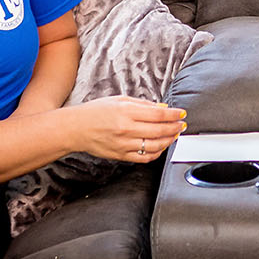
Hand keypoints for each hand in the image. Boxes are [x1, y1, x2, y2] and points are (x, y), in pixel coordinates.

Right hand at [69, 96, 186, 162]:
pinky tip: (161, 147)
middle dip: (174, 128)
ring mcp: (123, 144)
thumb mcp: (120, 100)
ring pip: (154, 146)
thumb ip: (143, 104)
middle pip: (159, 130)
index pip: (158, 114)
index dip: (173, 115)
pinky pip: (144, 158)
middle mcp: (126, 129)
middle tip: (182, 125)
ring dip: (169, 141)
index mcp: (126, 112)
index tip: (181, 114)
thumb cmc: (96, 111)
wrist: (76, 128)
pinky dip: (156, 153)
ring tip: (174, 135)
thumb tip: (163, 108)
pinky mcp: (121, 155)